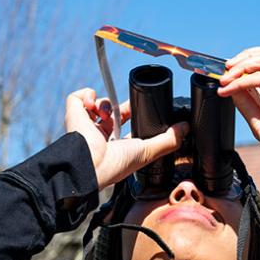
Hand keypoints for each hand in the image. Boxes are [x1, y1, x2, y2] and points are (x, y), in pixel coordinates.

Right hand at [64, 88, 187, 187]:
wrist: (90, 163)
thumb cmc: (115, 164)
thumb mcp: (146, 151)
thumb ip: (168, 140)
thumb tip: (185, 128)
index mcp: (114, 144)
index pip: (123, 124)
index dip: (130, 114)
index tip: (139, 109)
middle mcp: (98, 134)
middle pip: (110, 111)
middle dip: (117, 107)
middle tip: (123, 109)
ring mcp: (84, 123)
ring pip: (96, 103)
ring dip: (104, 103)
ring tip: (105, 113)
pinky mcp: (73, 113)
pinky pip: (78, 97)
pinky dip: (87, 95)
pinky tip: (93, 106)